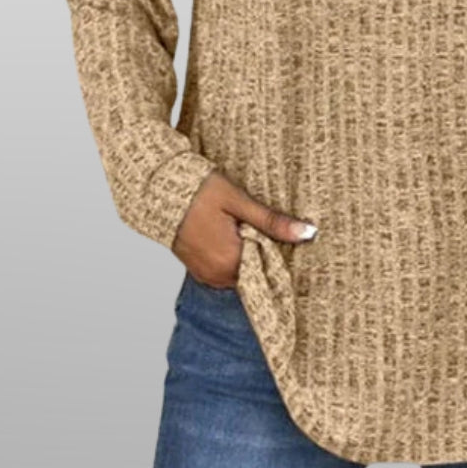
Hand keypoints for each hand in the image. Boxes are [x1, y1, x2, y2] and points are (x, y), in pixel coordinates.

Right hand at [172, 169, 318, 288]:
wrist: (159, 191)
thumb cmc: (200, 192)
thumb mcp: (240, 202)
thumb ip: (272, 221)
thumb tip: (307, 233)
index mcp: (231, 262)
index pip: (270, 271)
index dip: (279, 252)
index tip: (283, 236)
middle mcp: (218, 276)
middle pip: (256, 272)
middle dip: (263, 252)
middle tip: (259, 224)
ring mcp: (206, 275)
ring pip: (240, 271)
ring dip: (247, 253)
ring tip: (243, 226)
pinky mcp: (198, 270)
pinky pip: (225, 269)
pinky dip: (233, 256)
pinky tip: (231, 234)